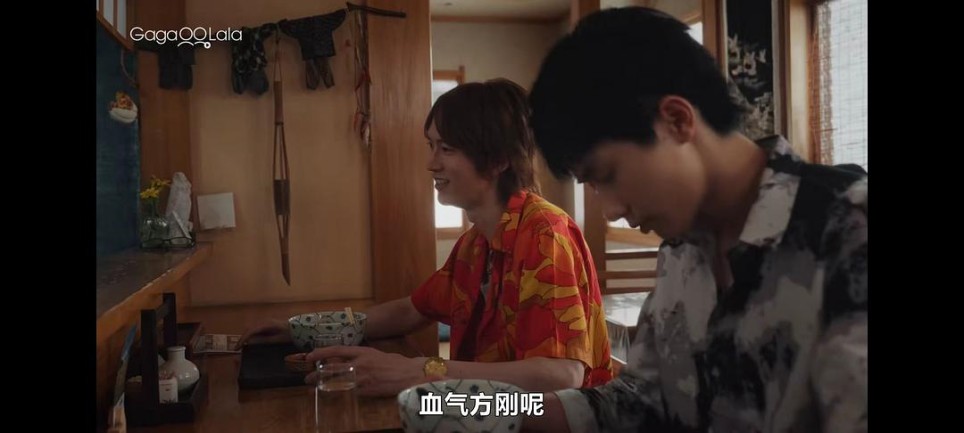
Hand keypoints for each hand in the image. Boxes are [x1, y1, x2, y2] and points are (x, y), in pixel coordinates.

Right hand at [235, 318, 290, 349]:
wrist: (299, 328)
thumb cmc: (289, 334)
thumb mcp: (277, 339)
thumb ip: (264, 340)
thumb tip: (250, 342)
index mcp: (266, 324)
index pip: (250, 331)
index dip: (242, 339)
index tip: (237, 348)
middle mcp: (264, 320)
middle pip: (249, 328)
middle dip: (243, 338)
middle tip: (238, 348)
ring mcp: (266, 321)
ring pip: (252, 327)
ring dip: (246, 336)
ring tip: (242, 345)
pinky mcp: (268, 323)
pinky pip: (256, 328)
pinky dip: (251, 334)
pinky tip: (251, 340)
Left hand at [304, 346, 426, 396]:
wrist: (410, 374)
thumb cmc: (397, 364)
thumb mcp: (377, 354)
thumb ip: (363, 356)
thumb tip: (352, 359)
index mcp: (363, 351)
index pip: (337, 350)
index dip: (321, 352)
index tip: (310, 356)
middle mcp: (360, 363)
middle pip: (332, 367)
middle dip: (317, 373)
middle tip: (307, 377)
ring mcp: (362, 377)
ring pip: (336, 381)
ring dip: (323, 385)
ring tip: (313, 388)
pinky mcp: (366, 390)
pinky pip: (348, 393)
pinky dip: (338, 395)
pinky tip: (331, 397)